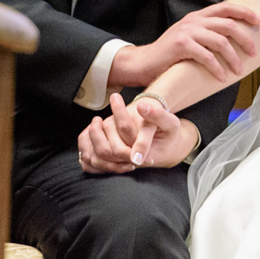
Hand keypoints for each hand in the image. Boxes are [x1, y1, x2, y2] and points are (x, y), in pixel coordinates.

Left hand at [78, 92, 198, 172]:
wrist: (168, 148)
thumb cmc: (169, 134)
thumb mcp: (171, 123)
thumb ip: (158, 115)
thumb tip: (141, 106)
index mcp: (146, 152)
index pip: (126, 133)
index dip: (119, 113)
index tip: (115, 96)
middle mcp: (131, 160)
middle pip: (108, 150)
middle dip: (100, 128)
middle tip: (99, 114)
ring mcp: (121, 162)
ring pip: (98, 156)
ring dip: (93, 136)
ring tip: (96, 121)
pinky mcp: (114, 162)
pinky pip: (94, 162)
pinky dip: (89, 148)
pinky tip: (93, 132)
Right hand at [110, 3, 259, 87]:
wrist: (145, 62)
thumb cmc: (171, 54)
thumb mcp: (190, 37)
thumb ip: (207, 34)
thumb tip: (234, 40)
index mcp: (198, 16)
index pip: (226, 7)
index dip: (244, 12)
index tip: (258, 21)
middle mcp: (193, 20)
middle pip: (228, 25)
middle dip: (245, 39)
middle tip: (253, 53)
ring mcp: (187, 31)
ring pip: (220, 41)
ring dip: (233, 58)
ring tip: (239, 71)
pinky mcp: (181, 45)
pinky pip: (206, 56)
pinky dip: (217, 68)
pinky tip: (222, 78)